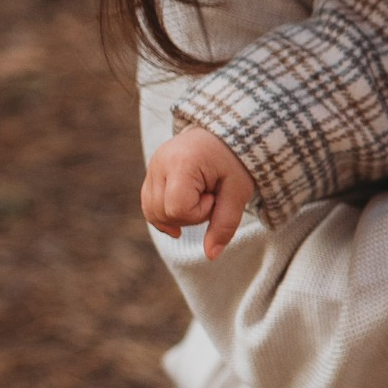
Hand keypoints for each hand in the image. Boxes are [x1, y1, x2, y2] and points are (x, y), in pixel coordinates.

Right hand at [142, 126, 257, 258]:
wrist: (227, 132)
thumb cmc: (236, 160)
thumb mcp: (238, 192)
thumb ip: (225, 224)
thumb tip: (211, 255)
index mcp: (182, 162)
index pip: (177, 209)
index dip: (198, 212)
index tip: (214, 196)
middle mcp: (159, 162)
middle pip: (162, 213)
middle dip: (189, 215)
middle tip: (210, 194)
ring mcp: (152, 165)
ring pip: (152, 211)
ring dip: (177, 214)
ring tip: (198, 194)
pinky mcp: (151, 170)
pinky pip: (149, 204)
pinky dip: (166, 211)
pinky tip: (184, 208)